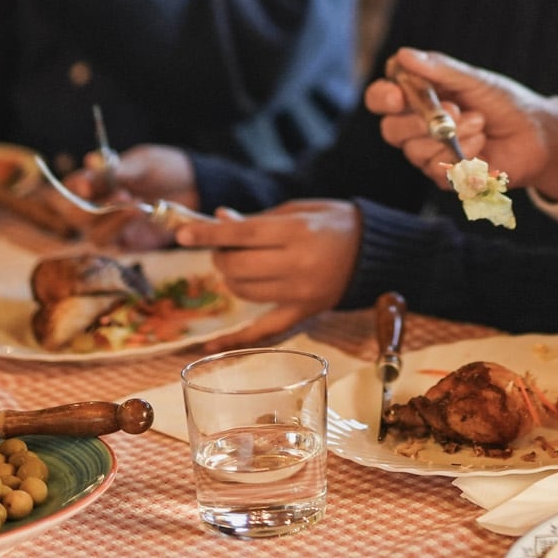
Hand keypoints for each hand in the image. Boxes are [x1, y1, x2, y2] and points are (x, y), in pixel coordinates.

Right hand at [61, 144, 197, 250]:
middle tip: (122, 194)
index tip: (87, 185)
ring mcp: (111, 227)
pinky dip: (126, 231)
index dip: (74, 187)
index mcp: (95, 181)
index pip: (71, 186)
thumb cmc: (163, 168)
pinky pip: (117, 245)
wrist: (194, 185)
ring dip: (113, 221)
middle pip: (76, 216)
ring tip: (137, 205)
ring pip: (95, 235)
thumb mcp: (143, 163)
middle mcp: (96, 206)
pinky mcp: (128, 243)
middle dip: (93, 208)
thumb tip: (91, 160)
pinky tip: (143, 214)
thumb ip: (119, 168)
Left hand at [171, 201, 360, 344]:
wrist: (374, 252)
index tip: (182, 233)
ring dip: (230, 279)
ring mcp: (300, 293)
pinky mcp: (303, 313)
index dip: (209, 234)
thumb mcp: (297, 210)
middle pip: (239, 267)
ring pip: (244, 292)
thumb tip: (218, 221)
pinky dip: (235, 339)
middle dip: (221, 256)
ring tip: (238, 266)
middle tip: (224, 247)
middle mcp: (297, 264)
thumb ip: (257, 219)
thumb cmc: (334, 222)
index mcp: (297, 232)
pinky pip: (264, 330)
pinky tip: (208, 347)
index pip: (242, 235)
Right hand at [366, 48, 557, 198]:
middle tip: (453, 110)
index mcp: (419, 98)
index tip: (398, 95)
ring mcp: (429, 153)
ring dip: (451, 135)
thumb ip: (440, 70)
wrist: (537, 135)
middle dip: (418, 120)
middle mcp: (417, 127)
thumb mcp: (474, 81)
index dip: (383, 97)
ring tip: (480, 122)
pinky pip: (437, 170)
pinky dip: (462, 154)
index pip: (382, 98)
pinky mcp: (445, 177)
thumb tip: (404, 55)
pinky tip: (483, 144)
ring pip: (414, 151)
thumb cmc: (504, 103)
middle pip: (390, 129)